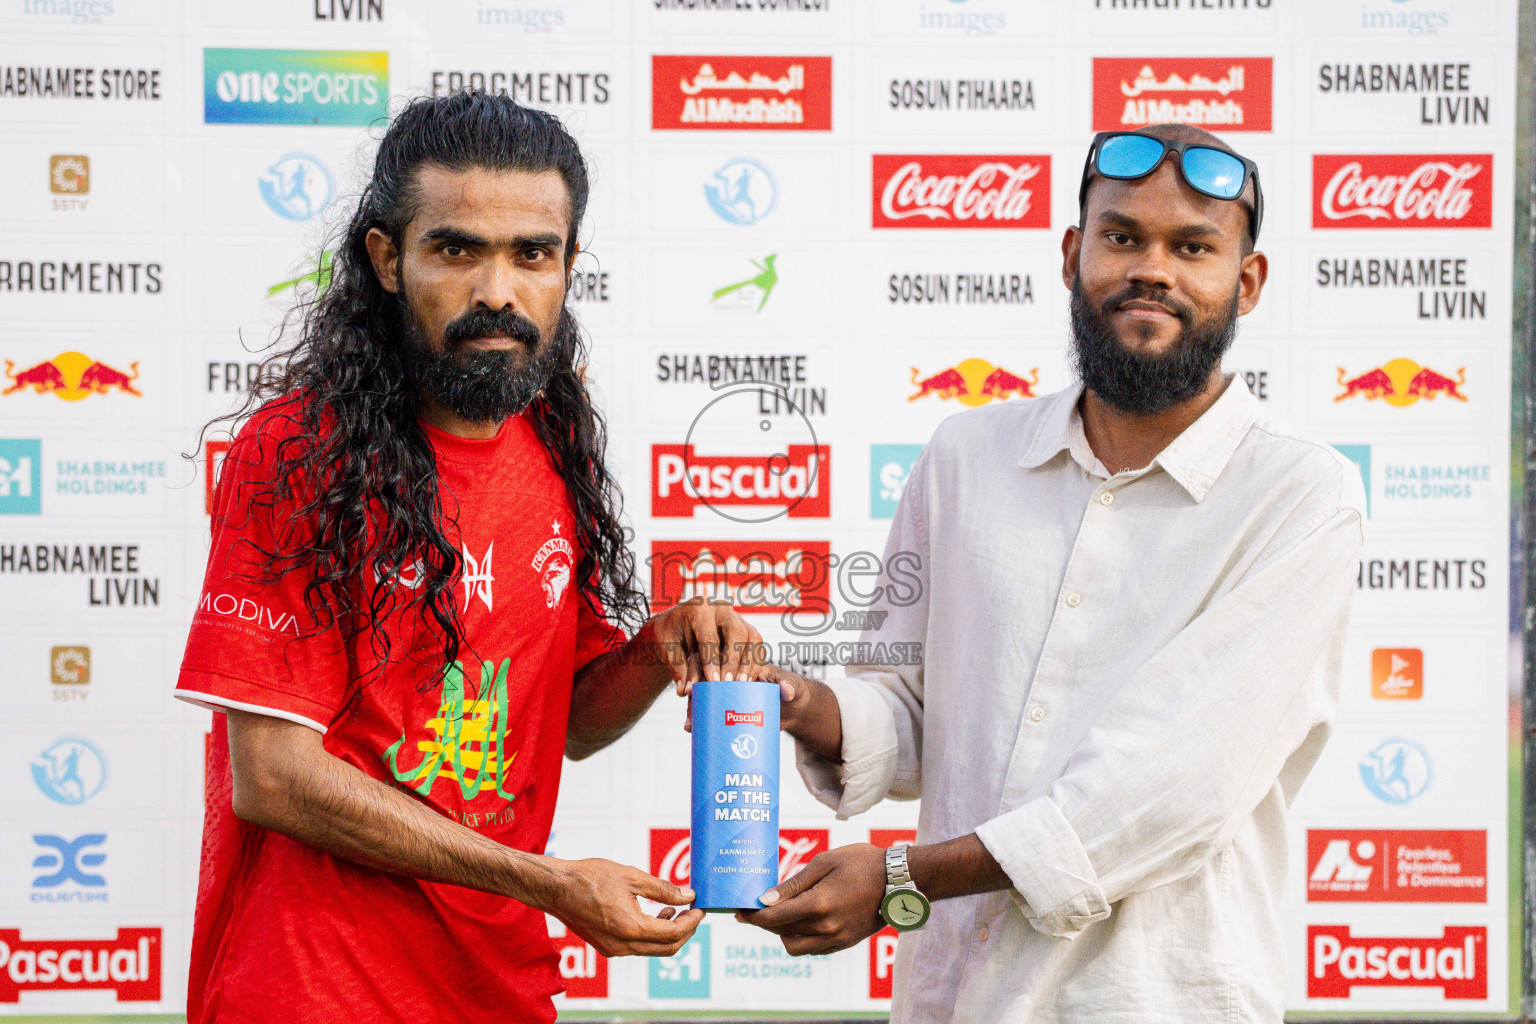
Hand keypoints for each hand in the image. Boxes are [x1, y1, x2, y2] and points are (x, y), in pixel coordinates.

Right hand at [547, 858, 705, 957]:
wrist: (556, 888)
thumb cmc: (590, 878)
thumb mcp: (631, 876)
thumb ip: (662, 888)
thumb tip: (687, 896)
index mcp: (631, 928)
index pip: (673, 934)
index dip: (691, 922)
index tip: (700, 909)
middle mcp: (622, 945)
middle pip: (666, 948)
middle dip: (684, 931)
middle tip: (693, 912)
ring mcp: (613, 949)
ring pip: (651, 949)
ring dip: (668, 933)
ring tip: (673, 909)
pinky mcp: (606, 946)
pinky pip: (637, 946)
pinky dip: (651, 934)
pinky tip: (653, 913)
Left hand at [648, 597, 766, 693]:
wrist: (675, 623)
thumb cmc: (670, 635)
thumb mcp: (667, 648)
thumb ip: (678, 668)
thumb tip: (685, 690)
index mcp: (699, 608)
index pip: (709, 636)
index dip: (712, 660)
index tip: (713, 682)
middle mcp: (721, 608)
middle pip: (737, 632)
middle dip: (733, 660)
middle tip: (728, 683)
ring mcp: (736, 617)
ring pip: (752, 637)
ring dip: (749, 663)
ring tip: (741, 684)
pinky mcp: (746, 628)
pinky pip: (757, 645)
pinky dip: (755, 663)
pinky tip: (747, 680)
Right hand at [680, 659, 807, 733]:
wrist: (794, 709)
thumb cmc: (794, 690)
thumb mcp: (794, 686)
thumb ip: (790, 685)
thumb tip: (786, 691)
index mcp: (744, 661)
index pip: (722, 659)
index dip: (711, 669)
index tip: (707, 683)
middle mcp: (731, 673)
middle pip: (707, 677)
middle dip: (697, 691)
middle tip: (691, 705)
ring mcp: (727, 690)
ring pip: (704, 695)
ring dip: (694, 708)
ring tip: (690, 725)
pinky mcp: (726, 706)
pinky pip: (709, 710)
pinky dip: (700, 719)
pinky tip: (691, 729)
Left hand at [736, 843, 886, 955]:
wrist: (898, 880)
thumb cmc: (861, 863)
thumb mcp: (824, 862)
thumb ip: (794, 884)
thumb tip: (766, 899)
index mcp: (818, 905)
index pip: (773, 918)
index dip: (753, 916)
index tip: (739, 910)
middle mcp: (826, 928)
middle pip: (780, 933)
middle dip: (764, 923)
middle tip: (756, 909)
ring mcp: (836, 939)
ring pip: (795, 947)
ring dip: (782, 933)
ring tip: (781, 913)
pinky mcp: (845, 943)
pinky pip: (813, 948)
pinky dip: (801, 938)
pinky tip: (802, 920)